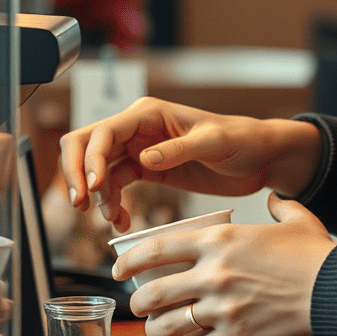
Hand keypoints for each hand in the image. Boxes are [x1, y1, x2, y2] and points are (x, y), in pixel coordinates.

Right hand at [60, 98, 322, 231]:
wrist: (259, 157)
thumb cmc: (241, 140)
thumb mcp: (214, 142)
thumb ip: (178, 148)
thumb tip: (143, 159)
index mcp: (148, 114)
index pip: (103, 132)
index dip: (91, 160)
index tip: (94, 189)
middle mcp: (137, 129)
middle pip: (86, 145)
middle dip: (76, 174)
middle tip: (82, 205)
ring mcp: (139, 150)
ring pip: (97, 170)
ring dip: (96, 196)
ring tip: (113, 220)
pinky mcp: (147, 170)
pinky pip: (116, 186)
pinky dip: (111, 204)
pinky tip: (122, 222)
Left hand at [112, 193, 336, 335]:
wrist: (335, 288)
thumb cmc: (315, 254)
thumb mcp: (295, 219)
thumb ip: (279, 206)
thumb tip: (274, 199)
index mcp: (219, 240)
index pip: (157, 248)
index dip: (130, 260)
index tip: (118, 269)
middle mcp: (213, 273)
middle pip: (155, 292)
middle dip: (138, 303)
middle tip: (138, 306)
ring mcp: (222, 307)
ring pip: (169, 325)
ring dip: (154, 332)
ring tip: (155, 332)